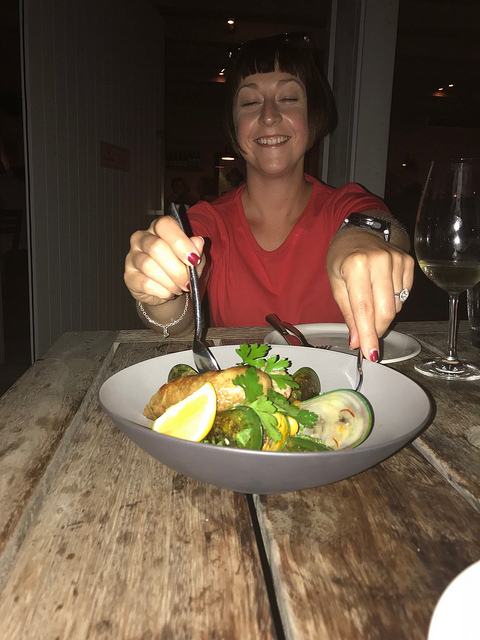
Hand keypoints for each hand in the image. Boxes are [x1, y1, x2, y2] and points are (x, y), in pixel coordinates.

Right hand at [124, 216, 205, 306]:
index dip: (180, 242)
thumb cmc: (183, 269)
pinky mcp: (129, 276)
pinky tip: (169, 292)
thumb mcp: (195, 259)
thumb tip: (198, 242)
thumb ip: (197, 250)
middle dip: (177, 269)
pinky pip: (145, 283)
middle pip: (156, 247)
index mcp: (159, 228)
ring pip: (149, 266)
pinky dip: (162, 291)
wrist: (172, 291)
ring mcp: (132, 257)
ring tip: (180, 288)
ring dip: (170, 282)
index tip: (194, 259)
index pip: (164, 225)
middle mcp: (142, 238)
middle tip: (188, 282)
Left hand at [327, 229, 414, 360]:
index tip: (371, 354)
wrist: (360, 232)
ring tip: (370, 300)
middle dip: (376, 330)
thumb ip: (348, 313)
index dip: (368, 334)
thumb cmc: (342, 258)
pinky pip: (404, 296)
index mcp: (356, 265)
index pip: (364, 308)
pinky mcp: (409, 263)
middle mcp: (379, 261)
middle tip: (368, 337)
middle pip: (385, 311)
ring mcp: (397, 260)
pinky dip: (392, 301)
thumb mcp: (336, 284)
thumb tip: (357, 341)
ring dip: (383, 314)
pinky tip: (381, 290)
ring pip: (396, 306)